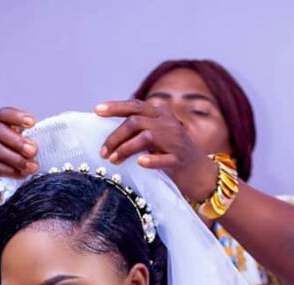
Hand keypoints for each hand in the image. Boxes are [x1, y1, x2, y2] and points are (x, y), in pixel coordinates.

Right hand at [0, 107, 39, 185]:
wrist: (13, 182)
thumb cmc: (25, 159)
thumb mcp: (31, 144)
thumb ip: (37, 137)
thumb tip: (55, 135)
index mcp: (1, 126)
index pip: (4, 115)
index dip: (16, 116)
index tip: (32, 122)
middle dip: (17, 141)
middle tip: (33, 150)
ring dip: (15, 158)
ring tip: (32, 166)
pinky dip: (10, 171)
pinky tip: (22, 174)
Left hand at [95, 99, 217, 201]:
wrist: (197, 169)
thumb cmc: (169, 151)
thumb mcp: (155, 133)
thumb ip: (137, 128)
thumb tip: (107, 131)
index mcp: (159, 113)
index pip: (134, 105)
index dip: (115, 107)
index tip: (97, 111)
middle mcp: (167, 122)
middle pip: (135, 122)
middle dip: (115, 136)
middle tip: (103, 152)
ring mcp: (175, 140)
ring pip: (146, 137)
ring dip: (125, 148)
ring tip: (113, 160)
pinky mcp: (179, 159)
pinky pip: (164, 158)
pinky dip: (151, 160)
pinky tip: (140, 163)